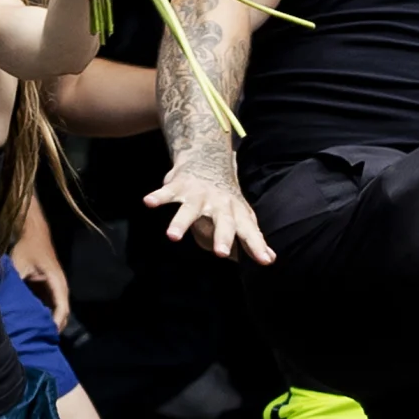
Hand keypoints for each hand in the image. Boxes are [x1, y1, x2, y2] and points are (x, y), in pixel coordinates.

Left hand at [11, 239, 71, 328]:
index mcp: (56, 281)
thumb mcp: (19, 266)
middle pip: (62, 312)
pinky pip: (51, 304)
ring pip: (57, 310)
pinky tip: (35, 323)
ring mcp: (56, 286)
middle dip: (54, 327)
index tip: (48, 335)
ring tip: (39, 337)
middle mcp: (60, 286)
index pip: (61, 307)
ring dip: (50, 322)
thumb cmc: (27, 248)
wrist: (32, 233)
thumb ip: (16, 285)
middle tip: (42, 342)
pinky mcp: (49, 286)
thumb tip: (9, 304)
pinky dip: (46, 314)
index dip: (55, 322)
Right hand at [145, 162, 272, 264]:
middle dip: (222, 236)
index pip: (249, 231)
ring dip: (181, 222)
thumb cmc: (224, 198)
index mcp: (236, 212)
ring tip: (172, 237)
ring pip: (190, 209)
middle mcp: (219, 203)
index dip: (257, 246)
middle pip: (223, 221)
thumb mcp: (241, 216)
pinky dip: (158, 197)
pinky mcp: (180, 185)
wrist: (206, 158)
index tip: (264, 261)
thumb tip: (270, 259)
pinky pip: (167, 193)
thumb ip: (252, 239)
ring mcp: (199, 194)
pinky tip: (148, 202)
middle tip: (220, 253)